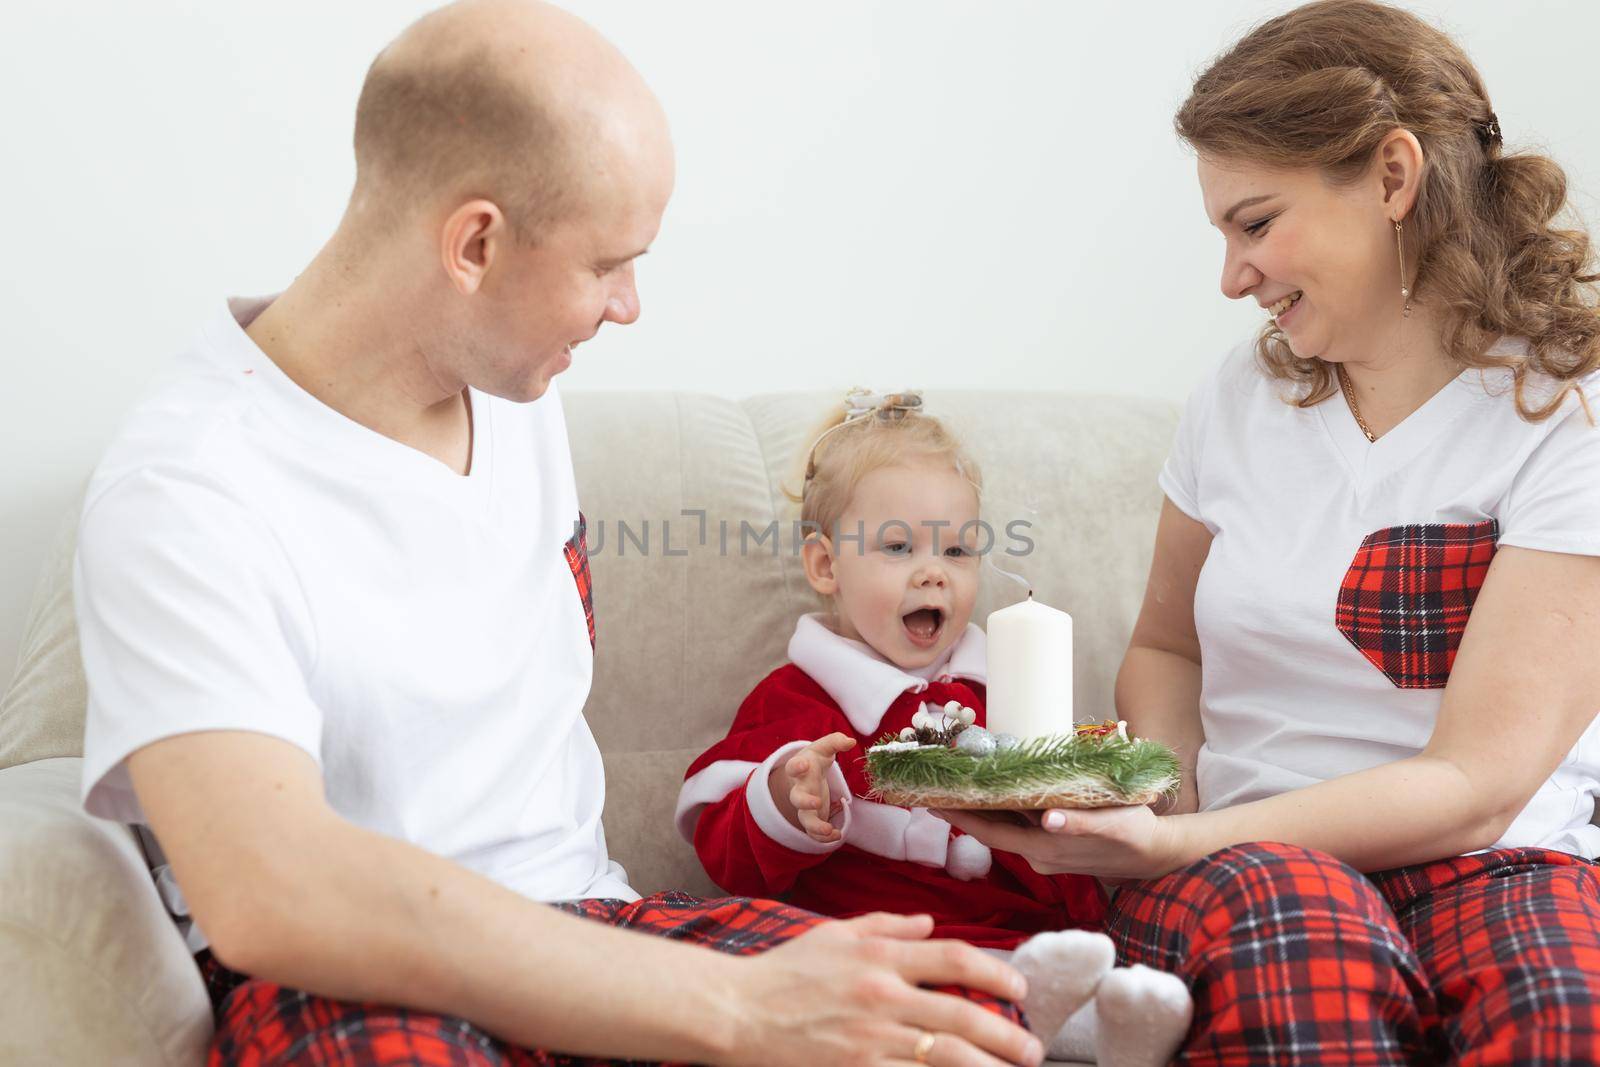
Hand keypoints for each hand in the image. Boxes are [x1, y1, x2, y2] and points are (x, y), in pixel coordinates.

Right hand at [723, 912, 1042, 1066]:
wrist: (734, 1012)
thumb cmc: (782, 972)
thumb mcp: (834, 934)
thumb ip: (885, 926)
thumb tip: (928, 922)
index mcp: (877, 956)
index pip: (953, 957)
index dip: (995, 975)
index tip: (1020, 992)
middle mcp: (880, 995)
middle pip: (961, 1015)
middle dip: (1006, 1035)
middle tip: (1033, 1050)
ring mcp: (869, 1040)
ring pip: (946, 1056)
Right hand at [779, 733, 856, 842]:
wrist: (805, 774)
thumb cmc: (815, 759)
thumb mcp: (824, 747)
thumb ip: (835, 741)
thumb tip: (850, 741)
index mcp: (801, 770)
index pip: (793, 767)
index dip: (797, 766)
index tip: (804, 764)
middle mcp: (800, 789)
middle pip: (796, 798)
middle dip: (804, 801)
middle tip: (817, 802)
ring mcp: (805, 806)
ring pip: (805, 820)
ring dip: (815, 826)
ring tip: (828, 830)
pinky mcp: (813, 818)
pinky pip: (814, 832)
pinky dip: (823, 838)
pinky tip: (837, 835)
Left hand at [931, 804, 1184, 881]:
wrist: (1156, 856)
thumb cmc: (1136, 835)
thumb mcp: (1114, 824)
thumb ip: (1080, 824)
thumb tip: (1048, 819)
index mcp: (1044, 850)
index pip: (990, 833)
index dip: (959, 817)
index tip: (929, 799)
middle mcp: (1036, 855)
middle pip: (989, 830)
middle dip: (959, 809)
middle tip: (929, 783)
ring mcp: (1043, 853)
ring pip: (1002, 828)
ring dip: (978, 809)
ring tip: (953, 782)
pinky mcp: (1051, 846)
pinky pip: (1017, 828)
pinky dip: (1000, 811)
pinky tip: (991, 793)